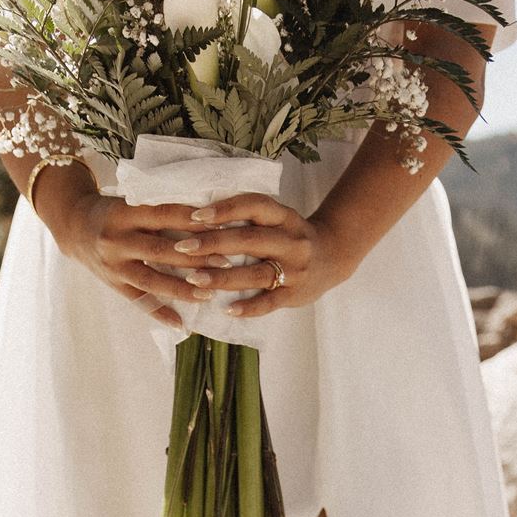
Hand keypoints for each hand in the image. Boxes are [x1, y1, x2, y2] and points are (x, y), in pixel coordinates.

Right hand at [50, 175, 240, 332]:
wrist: (73, 227)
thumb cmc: (114, 211)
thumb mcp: (131, 203)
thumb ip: (160, 211)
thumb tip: (206, 219)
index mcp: (124, 213)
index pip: (164, 215)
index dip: (192, 221)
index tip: (220, 227)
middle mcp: (117, 240)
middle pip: (161, 250)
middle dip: (195, 257)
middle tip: (226, 261)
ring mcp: (114, 266)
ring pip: (152, 280)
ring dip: (182, 288)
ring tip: (209, 294)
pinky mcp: (113, 285)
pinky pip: (139, 302)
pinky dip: (161, 313)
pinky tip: (182, 323)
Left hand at [162, 195, 358, 322]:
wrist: (334, 256)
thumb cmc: (291, 235)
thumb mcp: (278, 218)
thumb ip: (250, 218)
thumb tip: (200, 216)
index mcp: (284, 216)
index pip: (254, 206)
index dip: (225, 209)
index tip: (196, 215)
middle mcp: (291, 240)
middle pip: (249, 240)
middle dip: (214, 243)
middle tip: (183, 247)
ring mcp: (295, 269)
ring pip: (256, 273)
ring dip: (223, 277)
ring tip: (195, 279)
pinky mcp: (296, 294)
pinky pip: (269, 302)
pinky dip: (248, 307)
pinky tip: (227, 310)